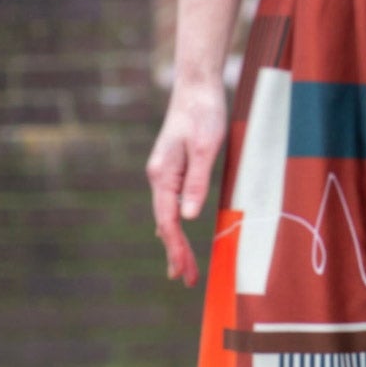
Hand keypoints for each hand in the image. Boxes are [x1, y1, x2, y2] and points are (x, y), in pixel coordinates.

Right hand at [146, 77, 229, 286]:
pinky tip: (175, 234)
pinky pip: (170, 203)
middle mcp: (158, 175)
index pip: (167, 221)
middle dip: (174, 252)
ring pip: (166, 214)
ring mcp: (164, 172)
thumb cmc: (204, 114)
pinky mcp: (173, 167)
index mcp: (163, 174)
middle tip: (184, 279)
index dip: (176, 249)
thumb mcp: (207, 148)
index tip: (184, 272)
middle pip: (164, 222)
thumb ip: (197, 182)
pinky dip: (174, 223)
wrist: (197, 86)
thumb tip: (188, 217)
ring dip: (174, 241)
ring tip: (181, 267)